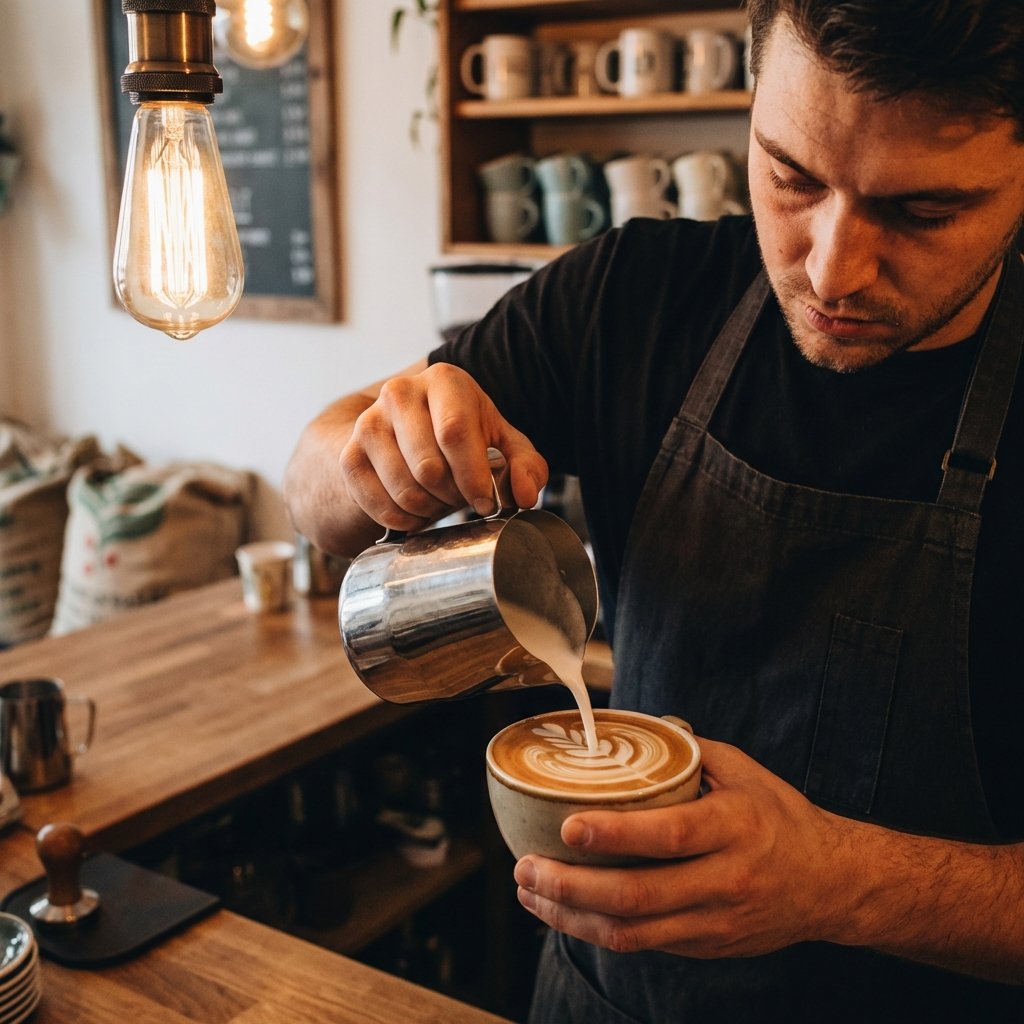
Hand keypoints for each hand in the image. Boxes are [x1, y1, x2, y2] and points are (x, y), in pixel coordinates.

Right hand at [342, 363, 547, 531]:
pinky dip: (402, 519)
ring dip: (428, 509)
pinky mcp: (349, 454)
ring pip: (403, 489)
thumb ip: (527, 466)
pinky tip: (416, 512)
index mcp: (444, 381)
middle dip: (452, 496)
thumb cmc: (466, 435)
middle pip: (428, 467)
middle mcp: (399, 392)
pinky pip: (375, 503)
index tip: (485, 501)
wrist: (409, 429)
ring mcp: (368, 422)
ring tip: (440, 501)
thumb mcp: (504, 443)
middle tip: (461, 497)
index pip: (454, 434)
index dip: (472, 477)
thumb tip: (525, 494)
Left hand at [513, 737, 852, 958]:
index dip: (615, 835)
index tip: (568, 827)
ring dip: (571, 915)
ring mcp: (714, 921)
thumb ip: (690, 749)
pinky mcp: (705, 947)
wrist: (830, 884)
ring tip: (530, 891)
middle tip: (525, 866)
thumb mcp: (744, 771)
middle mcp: (724, 880)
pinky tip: (566, 911)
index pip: (669, 835)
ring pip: (631, 931)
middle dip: (571, 886)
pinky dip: (597, 929)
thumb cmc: (780, 817)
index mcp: (734, 827)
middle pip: (638, 895)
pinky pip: (642, 944)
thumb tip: (639, 723)